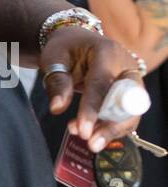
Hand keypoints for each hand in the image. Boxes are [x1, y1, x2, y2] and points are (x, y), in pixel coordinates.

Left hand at [40, 26, 145, 151]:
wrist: (76, 42)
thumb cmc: (64, 48)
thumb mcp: (54, 59)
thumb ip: (57, 82)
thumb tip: (57, 108)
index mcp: (107, 53)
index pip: (101, 84)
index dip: (92, 109)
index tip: (83, 131)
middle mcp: (126, 66)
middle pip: (126, 100)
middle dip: (111, 125)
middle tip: (90, 144)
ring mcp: (130, 81)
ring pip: (130, 112)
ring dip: (110, 129)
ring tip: (86, 140)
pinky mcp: (128, 94)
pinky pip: (125, 115)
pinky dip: (109, 127)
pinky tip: (90, 134)